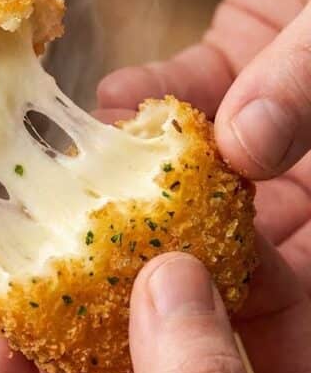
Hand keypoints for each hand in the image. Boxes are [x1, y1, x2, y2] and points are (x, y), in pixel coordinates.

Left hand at [98, 0, 310, 290]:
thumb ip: (308, 83)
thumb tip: (246, 144)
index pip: (296, 270)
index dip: (245, 297)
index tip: (172, 303)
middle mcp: (306, 174)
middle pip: (241, 231)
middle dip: (169, 241)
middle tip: (96, 254)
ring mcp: (267, 123)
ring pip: (200, 164)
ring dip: (142, 169)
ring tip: (84, 178)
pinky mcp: (230, 69)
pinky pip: (185, 94)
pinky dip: (147, 96)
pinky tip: (112, 98)